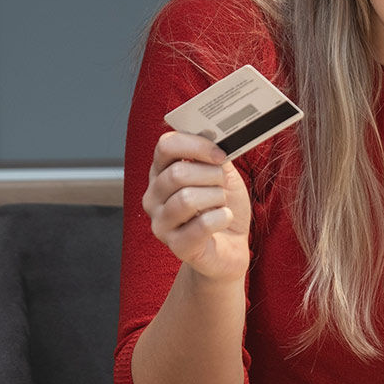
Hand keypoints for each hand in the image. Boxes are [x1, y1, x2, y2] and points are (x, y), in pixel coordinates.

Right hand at [142, 131, 251, 281]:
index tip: (220, 154)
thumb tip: (218, 135)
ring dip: (217, 198)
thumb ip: (215, 156)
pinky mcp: (177, 246)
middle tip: (222, 186)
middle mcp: (154, 197)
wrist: (230, 247)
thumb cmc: (223, 207)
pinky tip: (224, 219)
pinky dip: (222, 218)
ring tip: (222, 204)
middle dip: (212, 176)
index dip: (196, 145)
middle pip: (177, 174)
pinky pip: (201, 225)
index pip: (166, 146)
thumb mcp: (222, 175)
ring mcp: (161, 223)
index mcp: (162, 173)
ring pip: (187, 199)